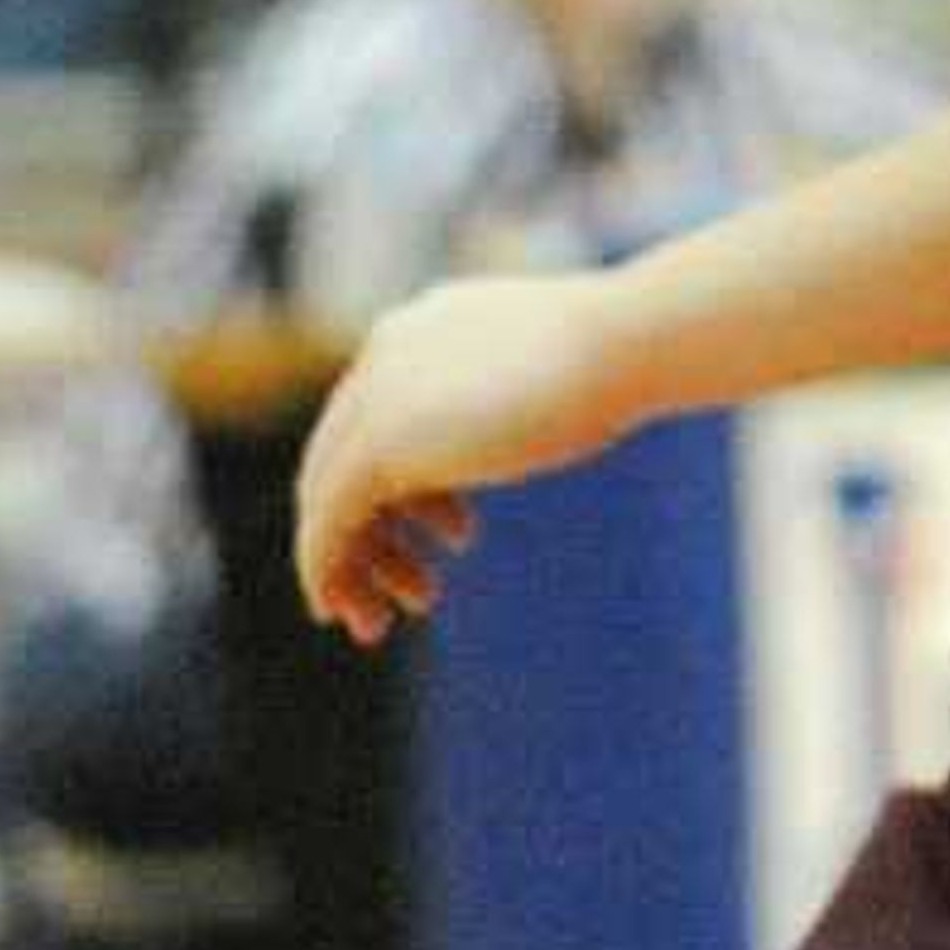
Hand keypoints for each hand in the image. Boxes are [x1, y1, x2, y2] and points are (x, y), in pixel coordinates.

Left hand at [294, 274, 639, 644]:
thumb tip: (509, 428)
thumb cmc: (611, 361)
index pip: (376, 419)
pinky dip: (326, 574)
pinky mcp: (378, 445)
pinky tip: (344, 613)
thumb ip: (499, 396)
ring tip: (388, 620)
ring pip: (325, 500)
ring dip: (352, 567)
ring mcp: (376, 397)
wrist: (623, 343)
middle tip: (416, 592)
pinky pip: (326, 526)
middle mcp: (384, 353)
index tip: (454, 536)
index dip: (407, 488)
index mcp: (419, 328)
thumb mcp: (538, 374)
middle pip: (338, 461)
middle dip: (368, 536)